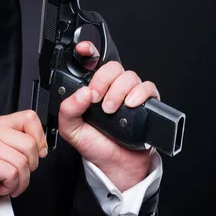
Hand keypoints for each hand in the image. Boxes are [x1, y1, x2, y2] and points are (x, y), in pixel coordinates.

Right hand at [0, 110, 47, 203]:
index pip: (29, 118)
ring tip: (9, 180)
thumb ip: (26, 142)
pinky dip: (11, 185)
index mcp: (0, 124)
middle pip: (29, 144)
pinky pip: (12, 174)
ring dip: (21, 179)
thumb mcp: (12, 150)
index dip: (39, 138)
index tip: (37, 151)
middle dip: (30, 164)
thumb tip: (42, 148)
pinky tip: (1, 184)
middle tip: (18, 171)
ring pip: (22, 162)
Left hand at [58, 41, 159, 190]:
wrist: (116, 166)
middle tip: (96, 98)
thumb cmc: (95, 146)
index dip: (88, 51)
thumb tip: (81, 93)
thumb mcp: (72, 130)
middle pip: (112, 67)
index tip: (83, 50)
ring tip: (111, 110)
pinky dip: (139, 94)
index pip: (91, 64)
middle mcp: (111, 89)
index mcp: (92, 91)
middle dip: (103, 80)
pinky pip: (148, 88)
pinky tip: (130, 105)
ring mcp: (129, 95)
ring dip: (118, 91)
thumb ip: (67, 111)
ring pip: (129, 76)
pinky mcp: (146, 104)